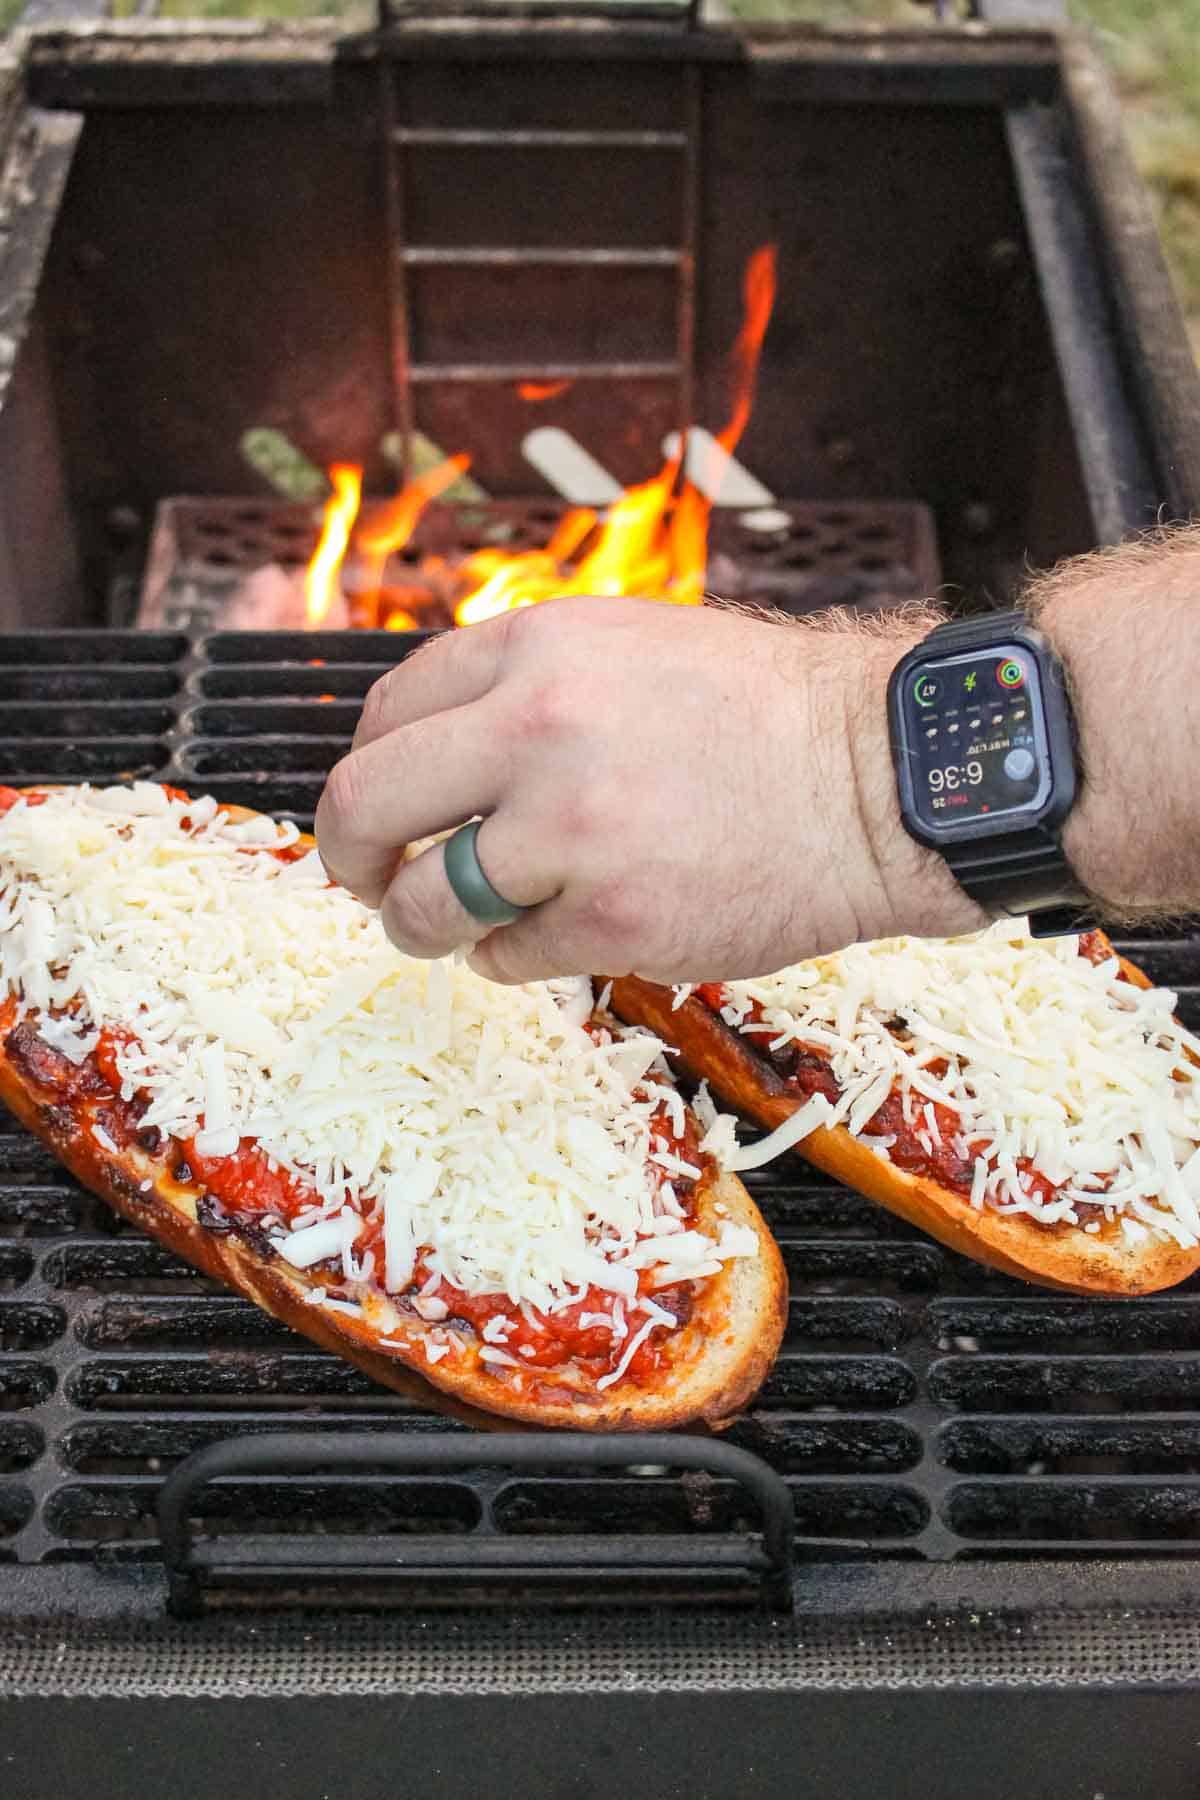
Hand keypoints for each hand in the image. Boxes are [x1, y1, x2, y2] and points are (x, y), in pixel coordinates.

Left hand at [315, 597, 983, 982]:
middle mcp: (536, 729)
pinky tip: (556, 934)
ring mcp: (569, 832)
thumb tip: (435, 752)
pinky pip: (502, 957)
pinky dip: (510, 956)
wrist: (879, 777)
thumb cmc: (767, 715)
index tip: (382, 804)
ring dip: (419, 923)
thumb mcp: (630, 646)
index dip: (375, 769)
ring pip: (422, 902)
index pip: (387, 711)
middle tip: (363, 879)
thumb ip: (527, 684)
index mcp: (537, 648)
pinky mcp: (608, 922)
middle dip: (348, 853)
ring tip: (445, 927)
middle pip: (364, 802)